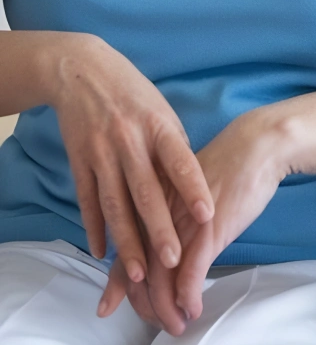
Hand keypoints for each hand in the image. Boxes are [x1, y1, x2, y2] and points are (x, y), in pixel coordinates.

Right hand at [50, 33, 212, 287]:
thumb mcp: (162, 111)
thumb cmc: (134, 94)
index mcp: (158, 126)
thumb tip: (192, 185)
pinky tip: (102, 252)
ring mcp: (101, 153)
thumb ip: (174, 147)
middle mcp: (129, 141)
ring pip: (114, 204)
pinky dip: (94, 228)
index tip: (207, 215)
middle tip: (173, 261)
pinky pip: (87, 200)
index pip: (180, 161)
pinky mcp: (78, 161)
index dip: (193, 189)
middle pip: (145, 192)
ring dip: (126, 240)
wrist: (84, 73)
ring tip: (139, 271)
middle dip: (159, 229)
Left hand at [100, 109, 286, 332]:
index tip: (109, 306)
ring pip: (162, 279)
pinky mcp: (208, 231)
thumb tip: (170, 238)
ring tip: (177, 324)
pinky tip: (193, 309)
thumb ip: (173, 211)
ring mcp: (182, 224)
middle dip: (144, 305)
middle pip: (139, 271)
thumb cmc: (227, 165)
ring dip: (167, 310)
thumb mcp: (190, 188)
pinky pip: (191, 274)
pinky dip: (189, 298)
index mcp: (152, 203)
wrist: (257, 145)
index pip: (126, 250)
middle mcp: (160, 215)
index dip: (117, 283)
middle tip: (158, 322)